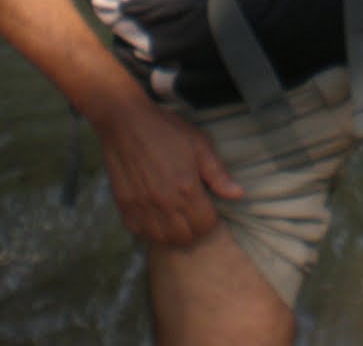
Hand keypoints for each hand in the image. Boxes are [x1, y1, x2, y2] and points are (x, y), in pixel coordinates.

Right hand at [94, 97, 243, 245]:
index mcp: (186, 189)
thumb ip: (218, 174)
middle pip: (186, 237)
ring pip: (163, 239)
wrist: (125, 121)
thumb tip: (238, 195)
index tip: (209, 208)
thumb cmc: (166, 129)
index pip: (206, 225)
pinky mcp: (124, 207)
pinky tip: (155, 214)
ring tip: (176, 216)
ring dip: (173, 233)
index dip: (211, 219)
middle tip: (194, 212)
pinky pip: (140, 232)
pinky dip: (150, 230)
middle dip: (194, 228)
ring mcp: (142, 207)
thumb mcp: (199, 145)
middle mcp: (164, 204)